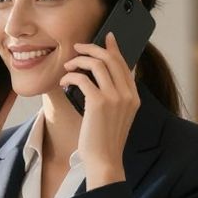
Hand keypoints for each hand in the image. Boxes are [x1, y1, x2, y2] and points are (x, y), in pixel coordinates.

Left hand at [60, 31, 136, 186]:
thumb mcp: (117, 116)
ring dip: (79, 60)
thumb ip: (115, 97)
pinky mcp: (98, 103)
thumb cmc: (105, 140)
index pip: (125, 64)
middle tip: (77, 47)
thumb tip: (101, 78)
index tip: (106, 37)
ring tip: (67, 65)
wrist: (104, 160)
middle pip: (111, 59)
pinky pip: (82, 79)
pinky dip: (70, 76)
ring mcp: (115, 98)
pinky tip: (64, 81)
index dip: (114, 48)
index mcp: (134, 97)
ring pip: (97, 64)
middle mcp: (128, 94)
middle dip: (92, 48)